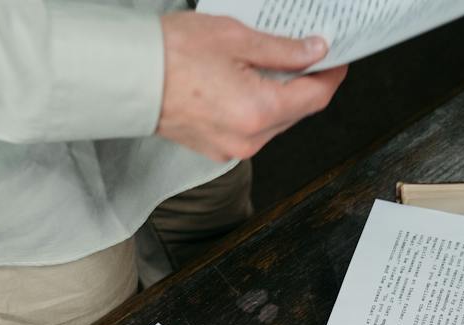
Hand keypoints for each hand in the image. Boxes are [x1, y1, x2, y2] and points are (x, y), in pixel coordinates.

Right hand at [156, 12, 347, 160]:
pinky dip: (258, 106)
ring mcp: (231, 147)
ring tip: (274, 63)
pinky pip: (252, 128)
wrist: (126, 76)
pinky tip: (249, 81)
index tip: (337, 58)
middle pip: (297, 112)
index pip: (315, 97)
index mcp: (259, 112)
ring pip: (275, 122)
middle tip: (308, 53)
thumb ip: (282, 50)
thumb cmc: (169, 55)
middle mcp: (249, 139)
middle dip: (307, 83)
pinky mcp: (216, 147)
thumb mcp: (236, 38)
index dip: (331, 75)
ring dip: (281, 95)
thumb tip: (314, 52)